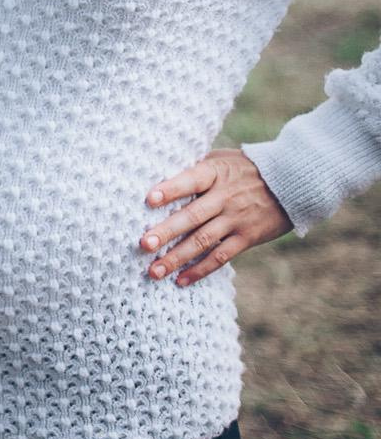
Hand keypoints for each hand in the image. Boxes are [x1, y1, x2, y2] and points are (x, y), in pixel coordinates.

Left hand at [140, 149, 292, 286]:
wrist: (294, 181)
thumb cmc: (247, 167)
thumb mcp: (222, 158)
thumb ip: (196, 167)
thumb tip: (160, 174)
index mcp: (215, 173)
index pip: (190, 180)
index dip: (170, 189)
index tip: (149, 199)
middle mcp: (224, 198)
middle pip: (192, 216)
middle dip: (166, 232)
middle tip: (144, 245)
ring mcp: (236, 219)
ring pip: (203, 241)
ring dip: (177, 257)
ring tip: (154, 271)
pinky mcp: (247, 238)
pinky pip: (222, 256)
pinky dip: (201, 270)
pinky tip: (181, 280)